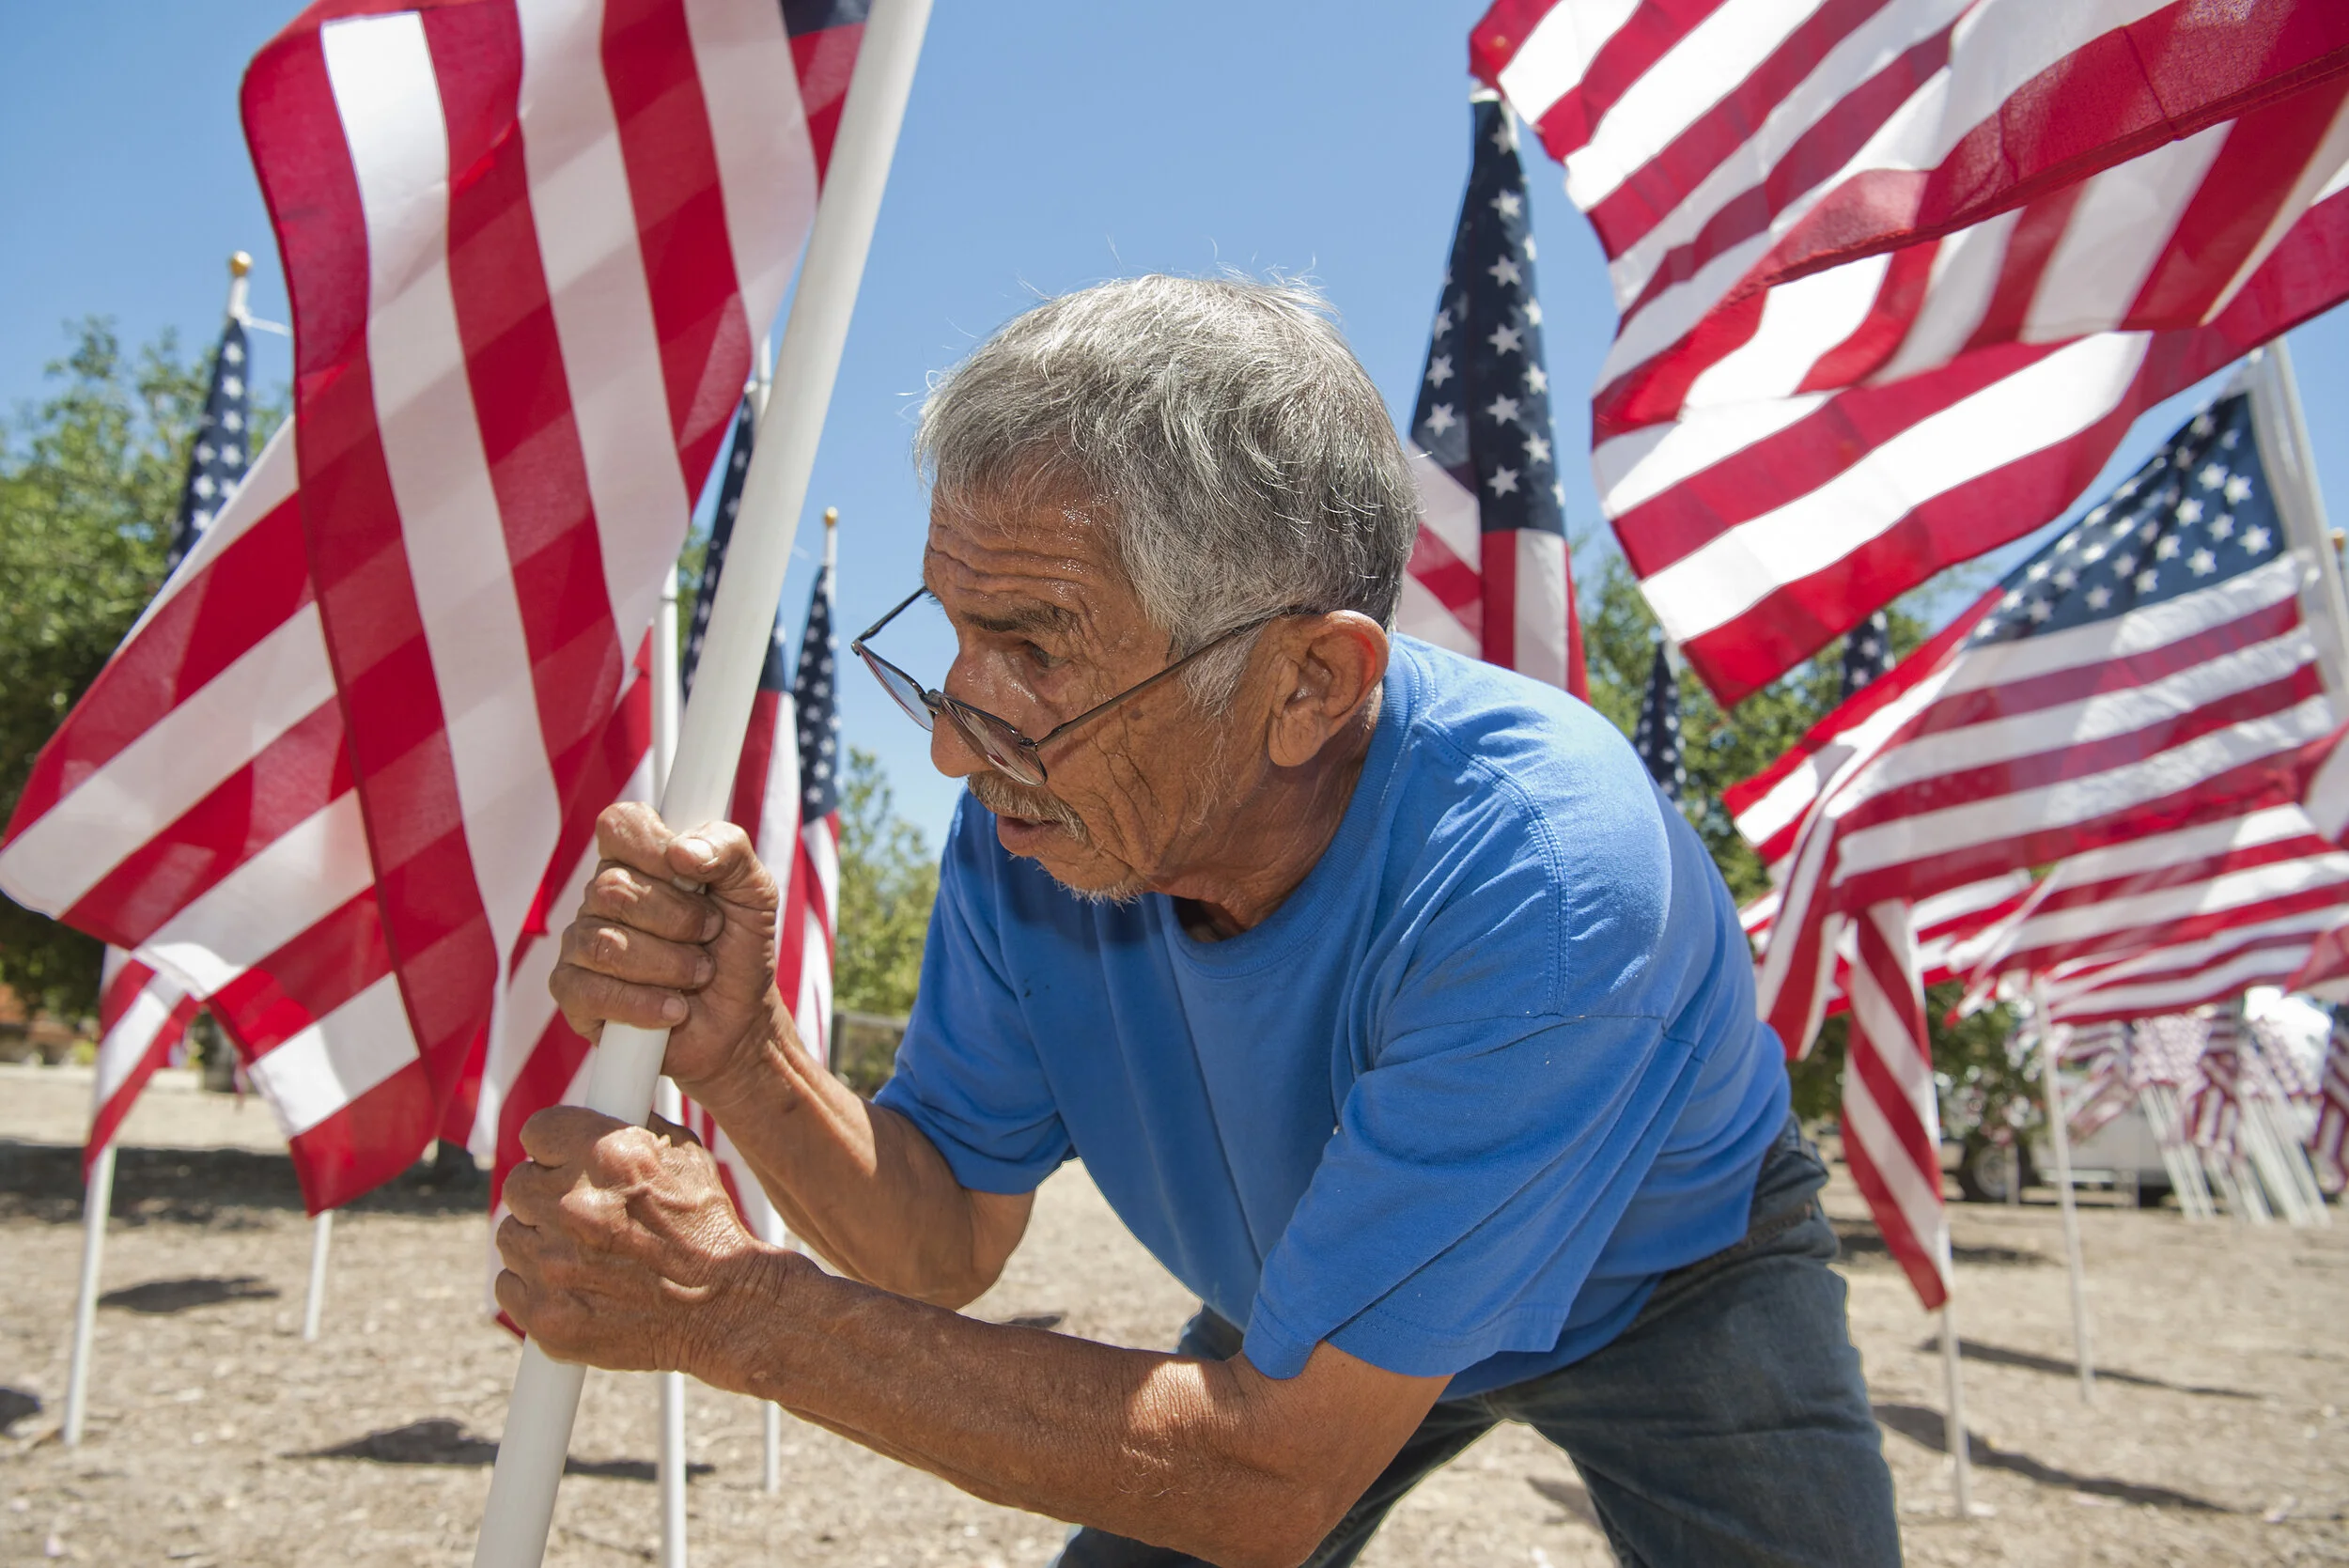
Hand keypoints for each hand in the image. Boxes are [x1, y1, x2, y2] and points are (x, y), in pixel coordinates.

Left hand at [495, 1106, 788, 1374]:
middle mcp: (573, 1207)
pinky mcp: (546, 1317)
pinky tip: (576, 1283)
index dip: (554, 1146)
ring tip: (584, 1251)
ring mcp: (554, 1266)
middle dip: (545, 1193)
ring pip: (511, 1235)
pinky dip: (535, 1285)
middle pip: (517, 1183)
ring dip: (539, 1239)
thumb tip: (603, 1103)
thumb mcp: (684, 1156)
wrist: (727, 1308)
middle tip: (579, 1210)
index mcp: (609, 1157)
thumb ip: (630, 1130)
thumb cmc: (707, 1228)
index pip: (537, 1131)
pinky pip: (509, 1284)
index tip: (564, 1160)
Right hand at [550, 803, 790, 1095]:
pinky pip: (593, 992)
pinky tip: (674, 1009)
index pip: (619, 825)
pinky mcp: (574, 993)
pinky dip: (645, 1005)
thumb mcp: (754, 892)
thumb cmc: (739, 947)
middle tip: (709, 936)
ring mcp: (582, 943)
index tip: (691, 872)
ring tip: (698, 975)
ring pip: (606, 944)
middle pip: (612, 888)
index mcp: (640, 859)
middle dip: (679, 919)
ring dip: (670, 965)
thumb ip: (730, 850)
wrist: (741, 1020)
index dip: (652, 846)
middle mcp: (602, 896)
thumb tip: (683, 850)